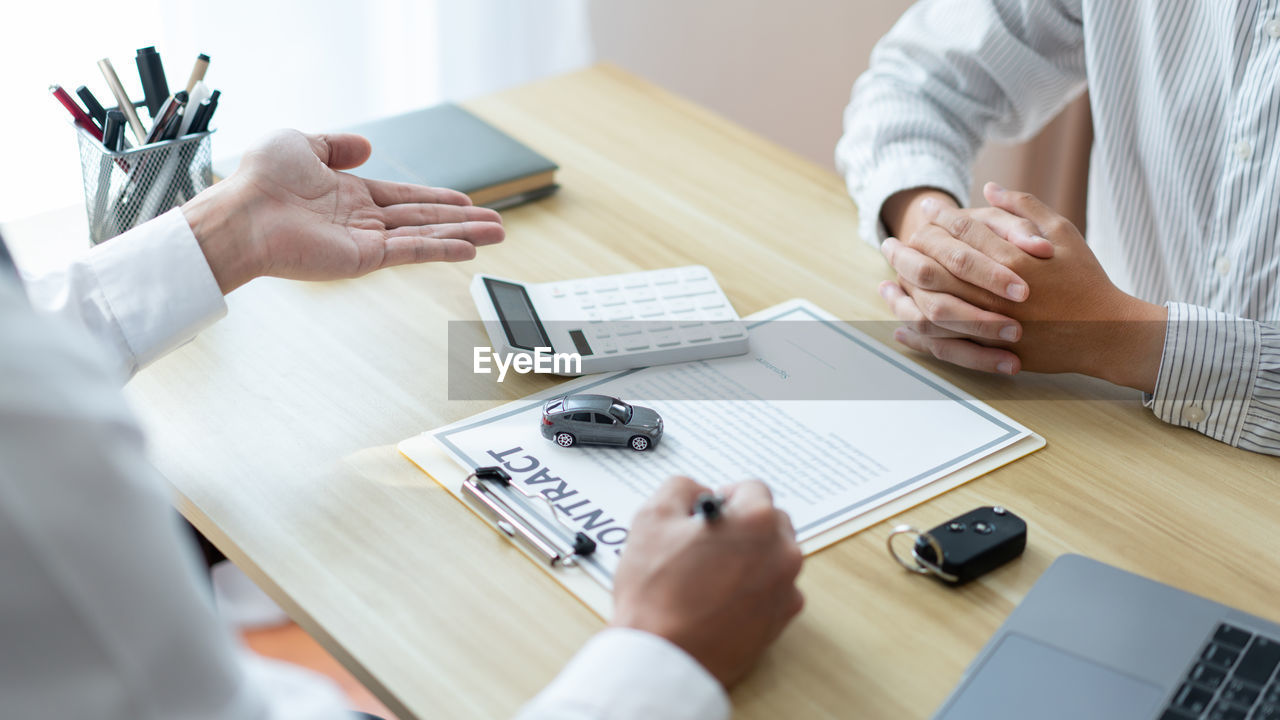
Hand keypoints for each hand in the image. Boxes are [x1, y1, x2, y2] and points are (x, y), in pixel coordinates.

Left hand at [181, 129, 505, 292]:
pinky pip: (411, 251)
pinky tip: (468, 250)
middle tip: (497, 225)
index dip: (437, 199)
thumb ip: (336, 145)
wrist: (242, 213)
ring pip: (425, 236)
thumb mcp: (300, 142)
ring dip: (464, 235)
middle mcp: (361, 220)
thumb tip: (367, 146)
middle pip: (424, 219)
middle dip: (463, 221)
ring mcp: (365, 241)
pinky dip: (441, 250)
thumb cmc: (261, 180)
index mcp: (349, 194)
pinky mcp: (363, 259)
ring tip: (497, 234)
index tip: (466, 201)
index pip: (404, 198)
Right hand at [612, 476, 803, 687]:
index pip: (751, 489)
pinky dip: (754, 590)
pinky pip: (774, 591)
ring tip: (710, 575)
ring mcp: (786, 589)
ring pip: (773, 557)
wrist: (664, 656)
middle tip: (707, 543)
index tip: (709, 513)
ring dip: (750, 557)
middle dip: (742, 526)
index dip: (724, 496)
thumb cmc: (657, 592)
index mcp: (757, 521)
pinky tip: (721, 599)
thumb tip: (696, 491)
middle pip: (770, 522)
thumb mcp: (652, 518)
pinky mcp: (780, 621)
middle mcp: (782, 552)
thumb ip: (680, 488)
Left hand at [890, 184, 1167, 390]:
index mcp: (1012, 259)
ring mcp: (991, 324)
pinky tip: (901, 326)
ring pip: (933, 309)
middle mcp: (995, 292)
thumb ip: (1024, 209)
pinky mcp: (991, 351)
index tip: (924, 212)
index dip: (940, 221)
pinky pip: (944, 344)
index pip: (963, 234)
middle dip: (907, 256)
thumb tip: (989, 188)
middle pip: (936, 270)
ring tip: (885, 284)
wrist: (1106, 332)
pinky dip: (919, 335)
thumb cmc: (1086, 280)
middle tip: (889, 245)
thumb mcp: (1063, 233)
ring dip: (904, 296)